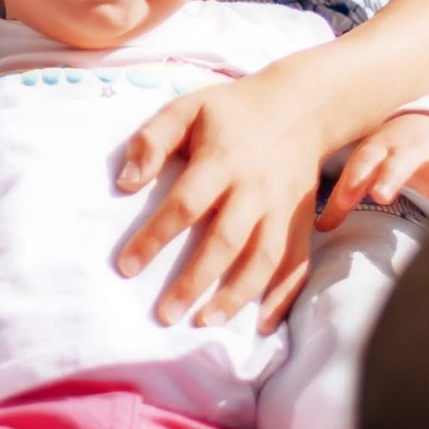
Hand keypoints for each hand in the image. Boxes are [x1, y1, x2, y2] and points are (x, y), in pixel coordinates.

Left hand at [114, 72, 331, 331]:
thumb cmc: (231, 110)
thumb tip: (126, 183)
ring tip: (203, 323)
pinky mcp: (302, 221)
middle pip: (225, 242)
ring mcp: (283, 209)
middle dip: (194, 282)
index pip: (185, 204)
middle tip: (164, 315)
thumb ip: (152, 140)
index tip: (126, 267)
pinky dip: (282, 297)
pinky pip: (296, 264)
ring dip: (235, 297)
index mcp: (223, 159)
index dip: (155, 237)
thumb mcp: (186, 108)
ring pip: (263, 260)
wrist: (300, 105)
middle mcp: (255, 189)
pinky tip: (260, 323)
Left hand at [318, 110, 428, 227]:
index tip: (341, 203)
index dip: (352, 180)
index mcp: (377, 149)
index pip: (362, 161)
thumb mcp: (366, 168)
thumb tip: (319, 228)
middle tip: (380, 196)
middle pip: (396, 163)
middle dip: (389, 178)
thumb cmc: (388, 155)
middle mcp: (406, 152)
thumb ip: (345, 197)